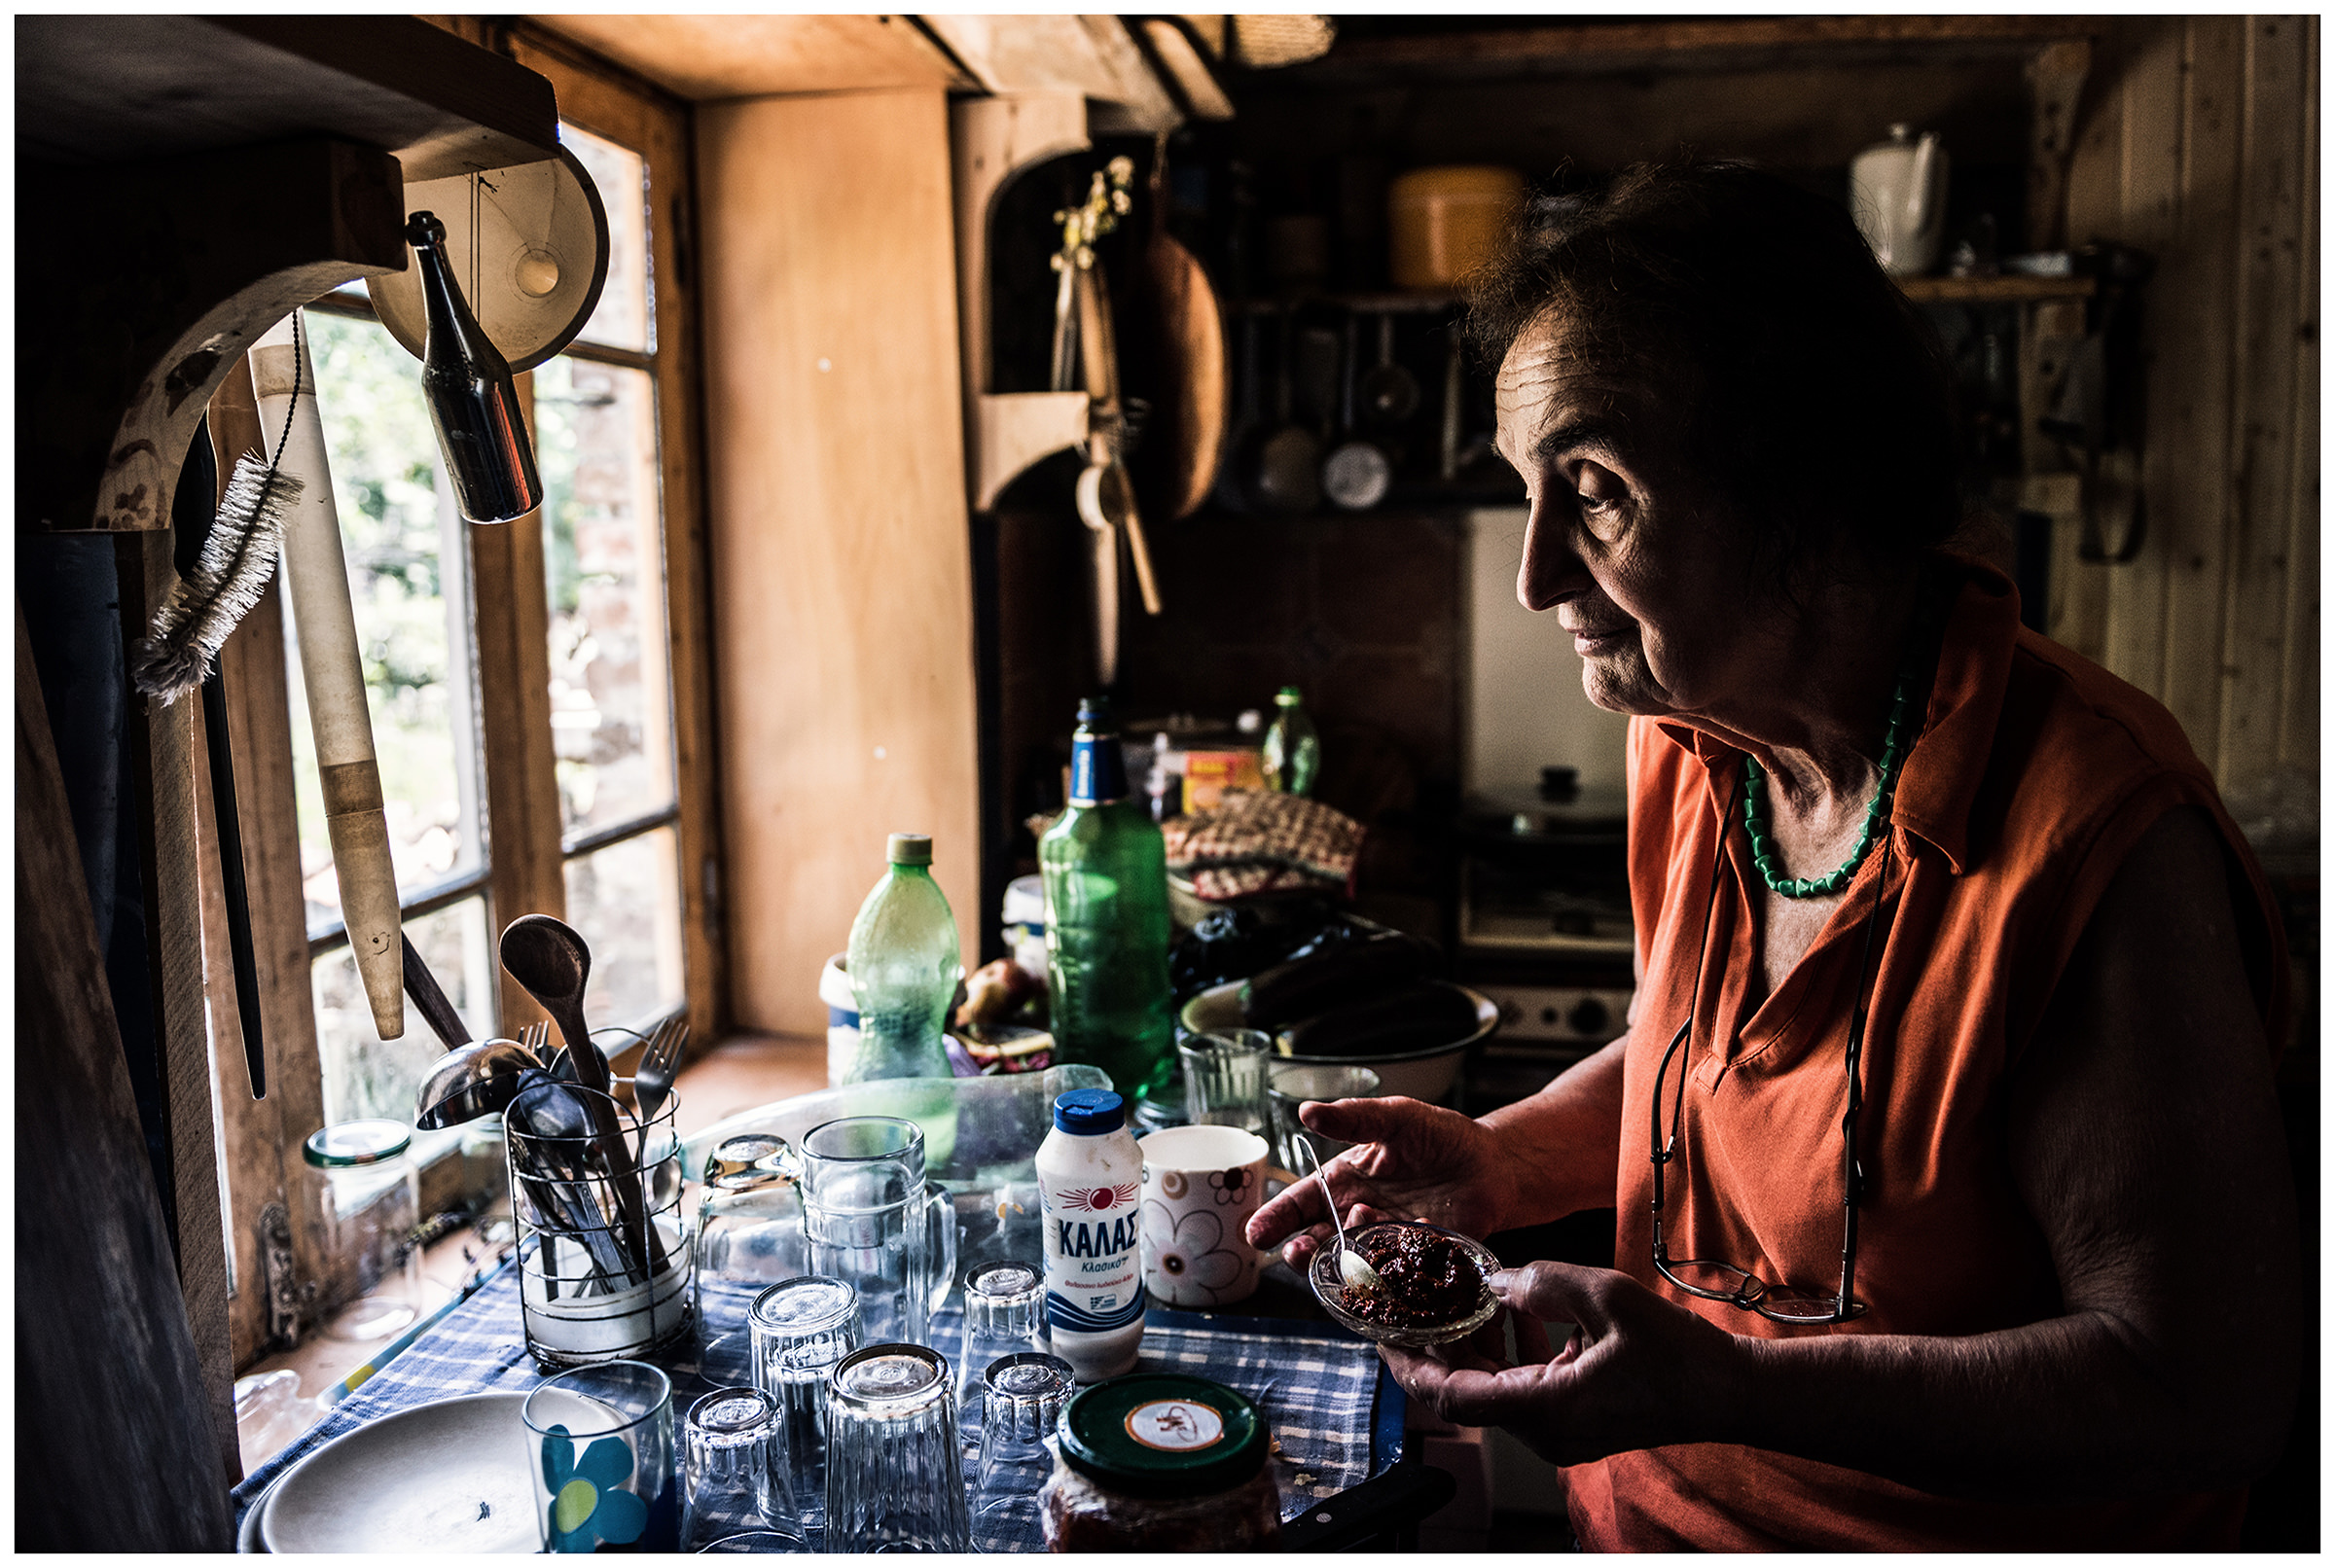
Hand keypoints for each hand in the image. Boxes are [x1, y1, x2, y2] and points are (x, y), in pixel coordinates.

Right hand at [1245, 1096, 1517, 1266]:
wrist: (1494, 1164)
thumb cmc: (1442, 1136)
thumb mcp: (1396, 1118)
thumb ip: (1354, 1117)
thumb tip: (1307, 1111)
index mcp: (1345, 1181)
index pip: (1301, 1201)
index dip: (1276, 1217)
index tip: (1257, 1232)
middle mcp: (1359, 1215)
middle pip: (1317, 1240)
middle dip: (1301, 1251)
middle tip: (1296, 1252)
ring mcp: (1386, 1241)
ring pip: (1349, 1263)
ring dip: (1339, 1263)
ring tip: (1340, 1256)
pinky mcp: (1415, 1263)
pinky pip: (1391, 1276)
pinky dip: (1382, 1275)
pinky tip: (1385, 1264)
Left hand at [1378, 1260, 1743, 1466]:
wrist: (1731, 1394)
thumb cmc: (1680, 1354)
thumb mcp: (1606, 1296)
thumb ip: (1542, 1283)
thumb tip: (1494, 1280)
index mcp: (1544, 1408)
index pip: (1450, 1396)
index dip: (1408, 1365)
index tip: (1381, 1332)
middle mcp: (1543, 1431)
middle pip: (1464, 1393)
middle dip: (1434, 1347)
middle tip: (1411, 1305)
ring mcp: (1558, 1432)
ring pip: (1492, 1389)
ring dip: (1473, 1347)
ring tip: (1460, 1298)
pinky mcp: (1573, 1422)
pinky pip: (1522, 1389)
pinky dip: (1509, 1354)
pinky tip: (1515, 1313)